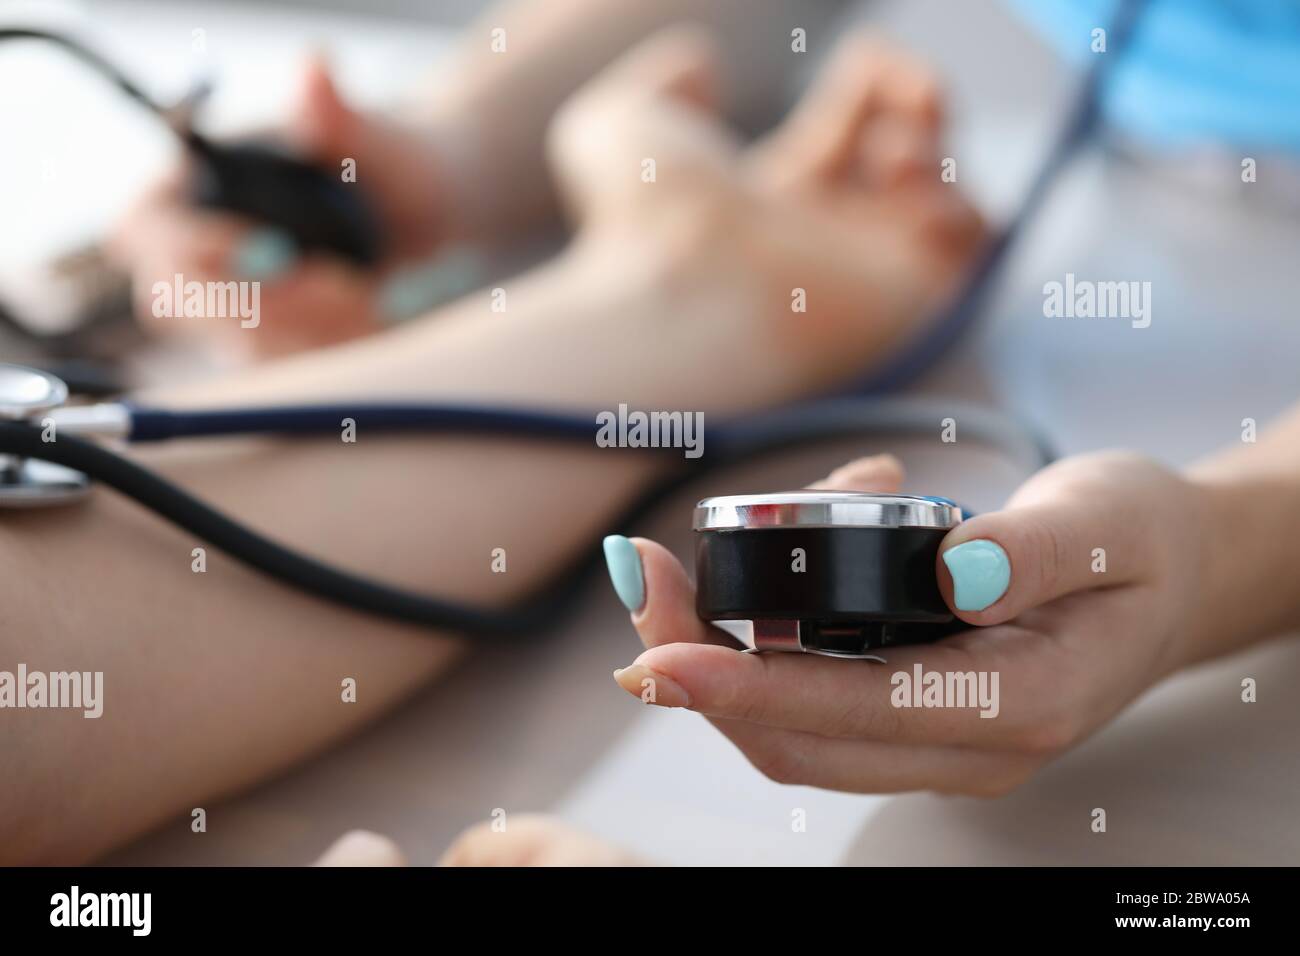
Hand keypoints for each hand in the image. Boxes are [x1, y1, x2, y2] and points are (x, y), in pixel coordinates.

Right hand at [110, 58, 455, 358]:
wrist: (433, 220)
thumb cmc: (391, 164)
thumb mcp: (374, 137)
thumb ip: (340, 115)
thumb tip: (315, 71)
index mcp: (190, 192)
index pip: (146, 232)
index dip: (191, 248)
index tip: (272, 249)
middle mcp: (195, 260)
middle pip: (181, 305)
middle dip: (270, 300)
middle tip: (346, 285)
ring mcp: (230, 316)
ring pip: (244, 345)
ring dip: (314, 328)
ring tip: (376, 296)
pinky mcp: (276, 353)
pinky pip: (288, 372)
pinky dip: (336, 351)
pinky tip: (379, 320)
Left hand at [544, 28, 983, 401]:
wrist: (677, 297)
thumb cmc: (640, 221)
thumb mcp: (618, 128)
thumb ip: (656, 85)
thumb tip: (702, 63)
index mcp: (780, 191)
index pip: (855, 117)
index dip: (876, 75)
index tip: (864, 64)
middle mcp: (833, 233)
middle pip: (914, 150)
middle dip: (925, 102)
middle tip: (915, 95)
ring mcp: (872, 271)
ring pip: (952, 201)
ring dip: (941, 157)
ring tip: (899, 159)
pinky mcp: (912, 304)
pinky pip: (972, 257)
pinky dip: (964, 211)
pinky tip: (916, 203)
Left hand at [606, 452, 1214, 795]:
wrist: (1165, 577)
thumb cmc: (1138, 548)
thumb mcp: (1111, 526)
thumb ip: (1036, 551)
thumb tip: (952, 570)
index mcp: (1023, 706)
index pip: (862, 714)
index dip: (753, 687)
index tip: (662, 652)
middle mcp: (966, 745)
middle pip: (799, 739)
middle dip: (699, 667)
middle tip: (638, 578)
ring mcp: (933, 737)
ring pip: (790, 727)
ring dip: (711, 656)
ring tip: (669, 567)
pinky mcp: (907, 712)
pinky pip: (808, 696)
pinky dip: (758, 636)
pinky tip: (758, 552)